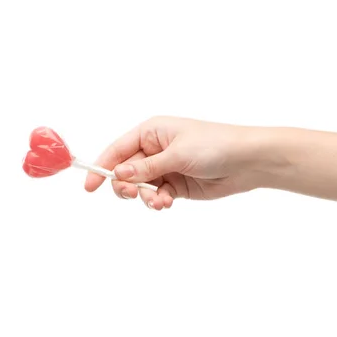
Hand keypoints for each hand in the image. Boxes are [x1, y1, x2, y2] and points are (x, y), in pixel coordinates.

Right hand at [84, 116, 264, 209]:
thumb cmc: (214, 145)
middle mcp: (155, 149)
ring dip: (146, 197)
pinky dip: (158, 202)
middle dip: (127, 186)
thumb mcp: (177, 154)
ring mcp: (166, 168)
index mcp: (152, 132)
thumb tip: (118, 175)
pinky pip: (156, 196)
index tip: (90, 187)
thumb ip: (146, 168)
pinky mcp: (177, 186)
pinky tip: (166, 204)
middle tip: (135, 195)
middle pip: (126, 172)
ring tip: (160, 201)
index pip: (118, 150)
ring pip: (141, 188)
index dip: (102, 167)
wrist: (247, 161)